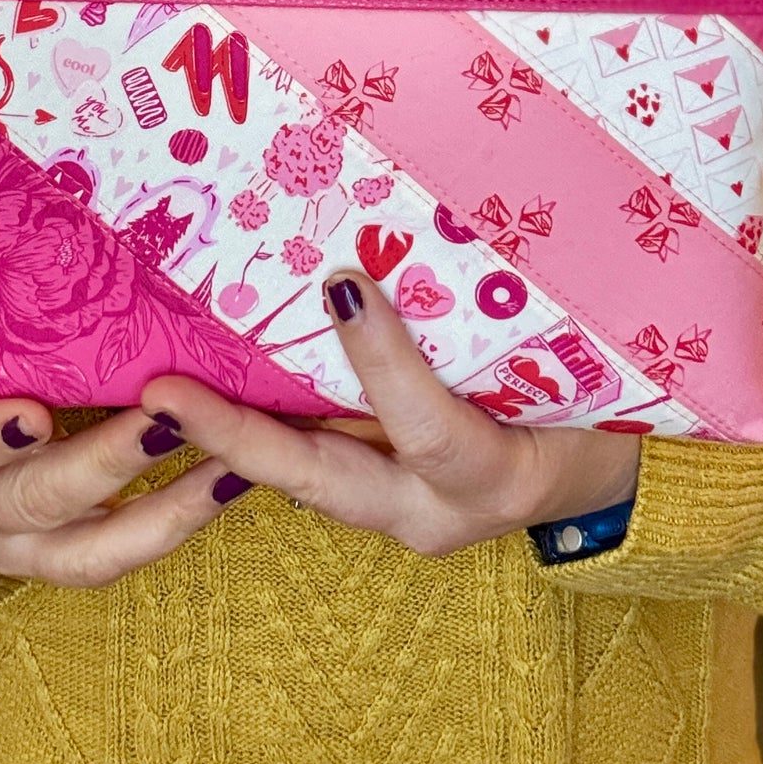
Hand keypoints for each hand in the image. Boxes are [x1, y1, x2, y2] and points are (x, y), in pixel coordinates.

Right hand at [0, 396, 251, 588]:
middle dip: (103, 460)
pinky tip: (231, 480)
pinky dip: (180, 521)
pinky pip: (124, 555)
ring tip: (223, 457)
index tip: (35, 413)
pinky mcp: (67, 562)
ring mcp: (20, 548)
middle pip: (33, 498)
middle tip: (163, 416)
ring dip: (162, 502)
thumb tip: (47, 232)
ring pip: (88, 549)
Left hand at [140, 270, 640, 557]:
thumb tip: (416, 245)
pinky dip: (258, 425)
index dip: (384, 357)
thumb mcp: (582, 377)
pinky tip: (206, 381)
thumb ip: (514, 322)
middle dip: (235, 438)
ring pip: (299, 479)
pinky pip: (308, 464)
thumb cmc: (598, 412)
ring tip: (159, 383)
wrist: (603, 481)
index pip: (427, 425)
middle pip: (320, 482)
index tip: (342, 280)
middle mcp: (430, 515)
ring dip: (230, 432)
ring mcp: (394, 518)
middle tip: (161, 394)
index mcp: (491, 478)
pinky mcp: (373, 503)